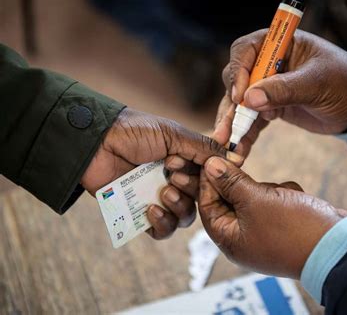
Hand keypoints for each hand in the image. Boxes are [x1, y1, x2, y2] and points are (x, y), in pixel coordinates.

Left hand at [81, 108, 242, 239]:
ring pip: (184, 217)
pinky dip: (161, 225)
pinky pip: (161, 231)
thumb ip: (203, 148)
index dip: (211, 180)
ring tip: (163, 193)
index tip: (203, 170)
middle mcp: (175, 180)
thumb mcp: (173, 134)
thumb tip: (234, 158)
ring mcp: (157, 197)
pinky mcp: (140, 213)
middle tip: (172, 174)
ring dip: (179, 208)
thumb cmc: (134, 131)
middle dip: (191, 190)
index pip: (210, 179)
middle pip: (200, 200)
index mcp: (185, 161)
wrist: (96, 142)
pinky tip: (150, 210)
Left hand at [198, 156, 346, 277]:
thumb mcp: (257, 200)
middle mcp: (243, 237)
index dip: (208, 179)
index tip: (213, 156)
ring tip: (282, 196)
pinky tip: (295, 199)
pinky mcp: (282, 223)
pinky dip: (282, 194)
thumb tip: (210, 166)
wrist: (338, 245)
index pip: (207, 204)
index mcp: (229, 239)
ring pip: (253, 196)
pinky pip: (273, 200)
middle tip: (250, 168)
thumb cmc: (294, 229)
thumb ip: (230, 182)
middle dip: (244, 184)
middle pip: (230, 199)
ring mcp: (263, 231)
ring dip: (267, 189)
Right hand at [214, 29, 346, 155]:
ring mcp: (268, 87)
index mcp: (281, 44)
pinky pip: (253, 120)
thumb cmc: (346, 83)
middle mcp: (269, 64)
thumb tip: (250, 99)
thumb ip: (284, 89)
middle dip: (231, 104)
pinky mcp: (271, 108)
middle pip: (237, 78)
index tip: (240, 96)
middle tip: (227, 128)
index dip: (239, 71)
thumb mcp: (318, 83)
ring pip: (240, 103)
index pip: (247, 50)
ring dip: (233, 123)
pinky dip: (246, 135)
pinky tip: (239, 150)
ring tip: (227, 144)